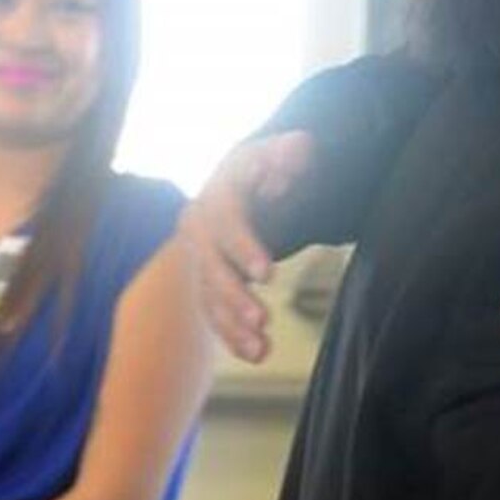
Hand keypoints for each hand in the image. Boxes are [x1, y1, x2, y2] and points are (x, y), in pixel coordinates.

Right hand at [176, 131, 313, 362]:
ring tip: (262, 348)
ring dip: (233, 325)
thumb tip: (298, 146)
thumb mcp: (284, 153)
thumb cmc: (272, 167)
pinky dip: (233, 336)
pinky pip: (215, 312)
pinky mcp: (208, 281)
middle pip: (211, 266)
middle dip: (234, 296)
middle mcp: (200, 227)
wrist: (246, 184)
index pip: (225, 220)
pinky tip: (257, 354)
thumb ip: (292, 152)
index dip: (244, 247)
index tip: (268, 273)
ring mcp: (200, 257)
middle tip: (261, 319)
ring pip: (210, 295)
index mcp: (219, 193)